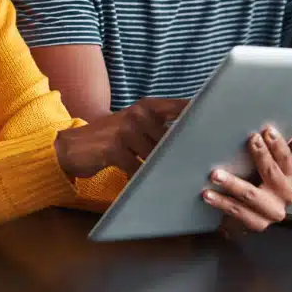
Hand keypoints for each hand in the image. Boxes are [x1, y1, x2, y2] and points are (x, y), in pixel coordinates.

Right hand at [54, 97, 190, 178]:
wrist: (73, 146)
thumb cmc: (110, 139)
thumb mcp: (133, 125)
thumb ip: (158, 128)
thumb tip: (190, 140)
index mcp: (146, 106)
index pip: (179, 107)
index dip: (198, 114)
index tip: (218, 124)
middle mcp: (138, 114)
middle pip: (171, 138)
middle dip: (179, 154)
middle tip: (194, 166)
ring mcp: (126, 130)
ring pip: (156, 155)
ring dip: (161, 169)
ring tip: (168, 179)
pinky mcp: (114, 148)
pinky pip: (138, 168)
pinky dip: (142, 179)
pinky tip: (144, 185)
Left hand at [202, 126, 291, 234]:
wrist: (257, 209)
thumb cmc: (257, 173)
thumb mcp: (264, 158)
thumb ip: (263, 142)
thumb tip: (252, 113)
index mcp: (290, 174)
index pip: (286, 158)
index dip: (277, 144)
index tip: (265, 130)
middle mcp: (286, 194)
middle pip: (273, 175)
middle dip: (261, 157)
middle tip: (249, 141)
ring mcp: (272, 211)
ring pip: (253, 195)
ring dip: (233, 184)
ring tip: (215, 174)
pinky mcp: (257, 223)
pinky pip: (238, 213)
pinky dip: (222, 203)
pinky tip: (207, 194)